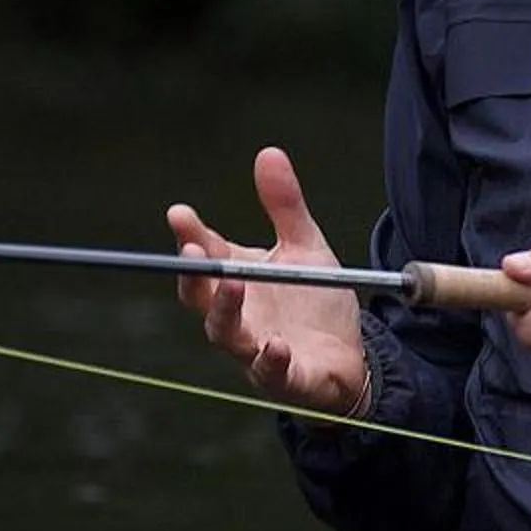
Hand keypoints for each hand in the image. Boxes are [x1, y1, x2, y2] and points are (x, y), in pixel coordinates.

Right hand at [166, 144, 369, 414]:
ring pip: (226, 334)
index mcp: (238, 280)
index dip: (190, 236)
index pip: (205, 255)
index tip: (179, 214)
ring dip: (224, 310)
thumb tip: (268, 152)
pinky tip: (277, 345)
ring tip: (233, 284)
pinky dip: (271, 359)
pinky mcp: (286, 378)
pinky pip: (271, 372)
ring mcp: (256, 349)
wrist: (351, 355)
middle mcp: (238, 316)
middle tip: (193, 250)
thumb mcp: (305, 247)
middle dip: (194, 274)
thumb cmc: (316, 303)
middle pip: (201, 297)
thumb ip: (285, 206)